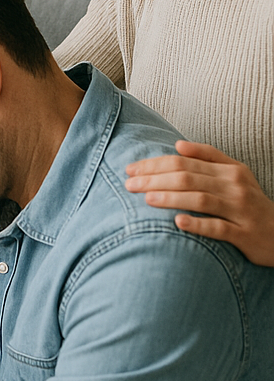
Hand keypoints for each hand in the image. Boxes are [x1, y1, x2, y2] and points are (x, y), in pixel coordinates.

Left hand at [126, 140, 273, 266]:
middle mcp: (235, 188)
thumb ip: (209, 156)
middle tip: (129, 184)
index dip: (155, 164)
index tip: (131, 169)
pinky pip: (219, 228)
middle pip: (188, 178)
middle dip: (155, 179)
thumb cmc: (250, 202)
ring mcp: (240, 212)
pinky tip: (177, 222)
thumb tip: (178, 145)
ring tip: (147, 198)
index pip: (184, 163)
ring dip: (171, 198)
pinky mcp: (244, 235)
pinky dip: (198, 224)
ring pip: (201, 200)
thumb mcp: (236, 174)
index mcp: (229, 171)